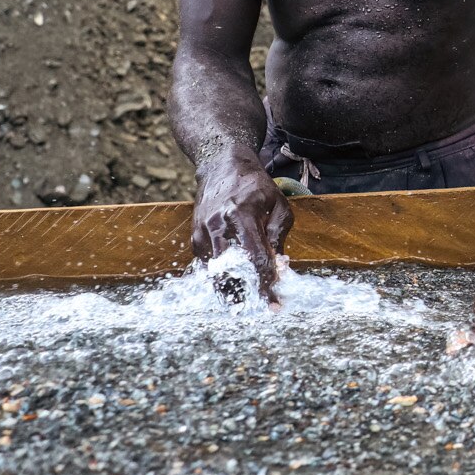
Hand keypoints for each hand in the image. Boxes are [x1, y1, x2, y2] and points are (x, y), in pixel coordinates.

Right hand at [190, 157, 291, 303]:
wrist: (222, 166)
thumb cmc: (255, 186)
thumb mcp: (278, 205)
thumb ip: (278, 236)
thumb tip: (278, 267)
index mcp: (241, 214)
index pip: (254, 257)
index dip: (265, 282)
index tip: (273, 302)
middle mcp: (217, 225)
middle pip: (229, 270)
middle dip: (246, 293)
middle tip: (260, 308)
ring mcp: (202, 232)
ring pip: (215, 272)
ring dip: (232, 290)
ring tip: (248, 304)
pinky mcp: (195, 237)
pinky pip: (209, 265)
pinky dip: (221, 277)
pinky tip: (235, 286)